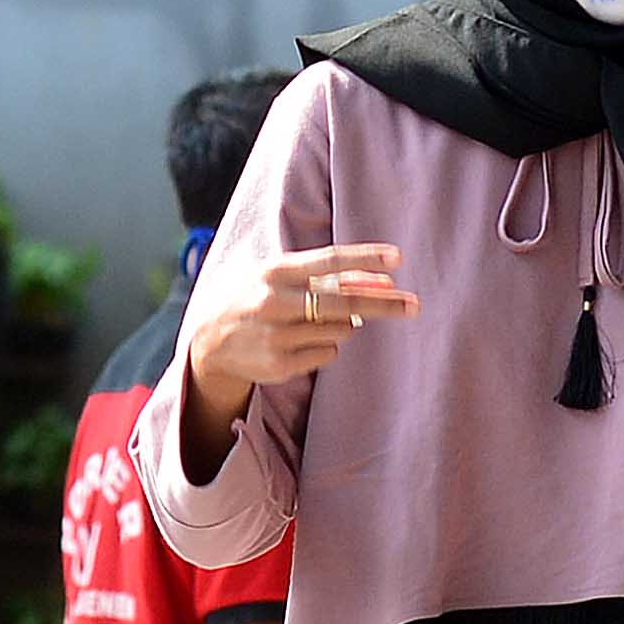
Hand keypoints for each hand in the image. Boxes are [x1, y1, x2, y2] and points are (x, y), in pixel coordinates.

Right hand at [179, 240, 415, 419]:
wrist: (209, 342)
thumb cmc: (254, 298)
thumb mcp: (279, 277)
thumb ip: (325, 277)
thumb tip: (381, 282)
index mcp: (275, 272)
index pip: (328, 261)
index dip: (365, 259)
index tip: (397, 258)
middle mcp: (276, 303)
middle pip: (345, 303)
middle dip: (384, 304)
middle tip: (414, 304)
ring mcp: (278, 336)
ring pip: (340, 331)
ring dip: (343, 325)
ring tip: (316, 321)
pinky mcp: (281, 364)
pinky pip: (328, 354)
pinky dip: (327, 347)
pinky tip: (302, 341)